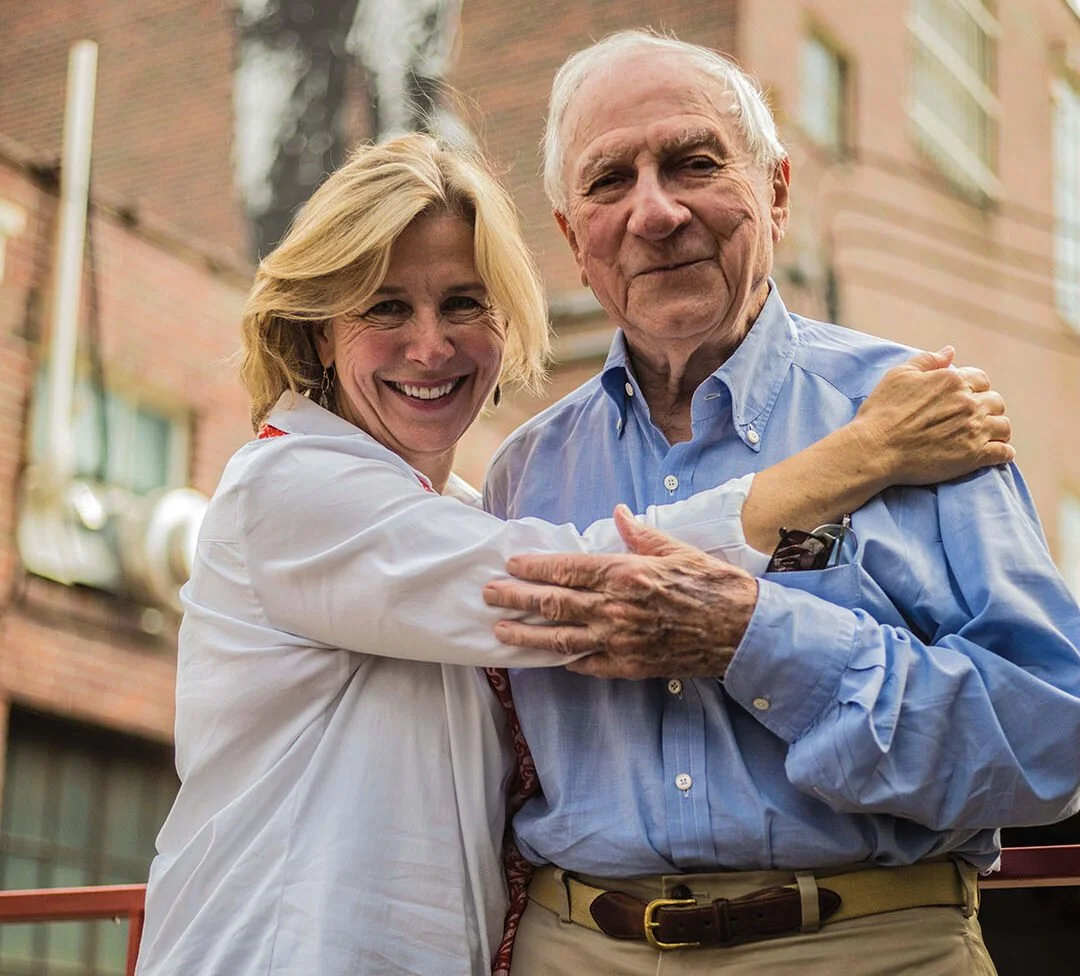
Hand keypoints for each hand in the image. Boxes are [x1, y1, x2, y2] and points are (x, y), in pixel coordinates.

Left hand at [482, 505, 757, 678]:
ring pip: (561, 638)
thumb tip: (618, 513)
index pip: (567, 569)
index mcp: (625, 572)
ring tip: (500, 630)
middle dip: (516, 598)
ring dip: (526, 634)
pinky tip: (545, 658)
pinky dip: (565, 660)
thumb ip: (640, 534)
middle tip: (488, 595)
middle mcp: (615, 607)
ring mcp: (620, 640)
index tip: (511, 565)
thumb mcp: (675, 549)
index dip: (534, 568)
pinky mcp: (630, 665)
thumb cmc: (711, 583)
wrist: (741, 629)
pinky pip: (588, 664)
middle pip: (554, 603)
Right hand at [851, 347, 1013, 486]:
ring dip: (998, 430)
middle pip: (996, 402)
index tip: (966, 398)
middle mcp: (969, 402)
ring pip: (1003, 426)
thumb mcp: (898, 376)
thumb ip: (927, 360)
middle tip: (975, 419)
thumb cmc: (882, 412)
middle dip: (988, 408)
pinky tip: (999, 453)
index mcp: (953, 380)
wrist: (876, 449)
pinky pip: (1004, 452)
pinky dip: (1004, 453)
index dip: (974, 388)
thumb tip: (950, 351)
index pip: (981, 379)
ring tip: (989, 436)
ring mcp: (974, 429)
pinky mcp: (974, 456)